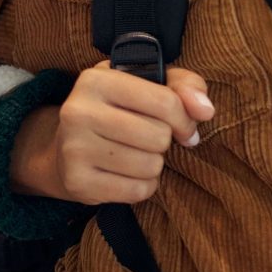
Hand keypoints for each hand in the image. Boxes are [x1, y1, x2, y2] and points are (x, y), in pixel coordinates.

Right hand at [9, 60, 214, 204]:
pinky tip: (126, 173)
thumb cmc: (117, 109)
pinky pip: (137, 191)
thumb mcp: (146, 84)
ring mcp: (74, 149)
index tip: (183, 125)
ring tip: (135, 153)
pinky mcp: (77, 183)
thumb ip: (184, 86)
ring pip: (150, 166)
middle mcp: (79, 111)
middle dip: (163, 141)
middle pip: (158, 136)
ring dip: (153, 164)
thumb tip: (206, 110)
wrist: (64, 148)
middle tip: (148, 138)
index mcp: (97, 79)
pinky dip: (142, 185)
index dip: (185, 118)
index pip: (165, 101)